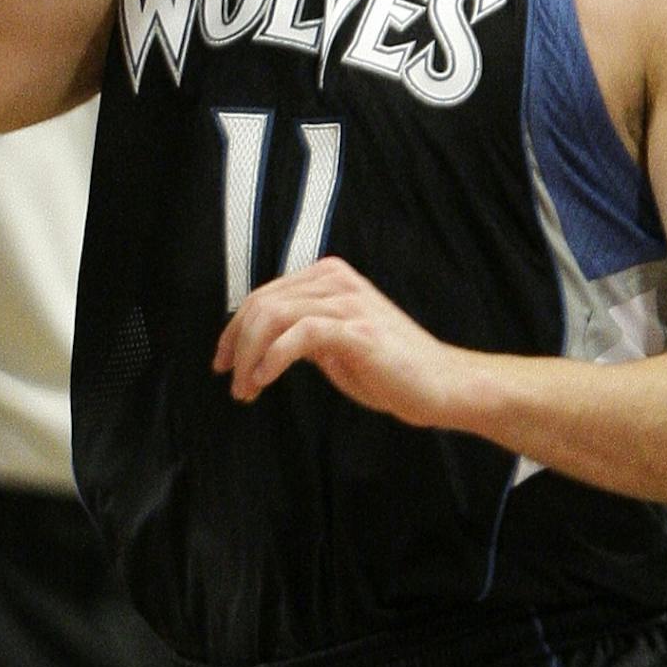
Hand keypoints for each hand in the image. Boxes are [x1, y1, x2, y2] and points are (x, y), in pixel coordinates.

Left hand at [214, 256, 463, 425]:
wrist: (443, 385)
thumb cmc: (391, 369)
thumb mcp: (333, 343)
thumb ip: (300, 331)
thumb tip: (257, 340)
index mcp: (328, 278)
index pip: (263, 296)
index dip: (234, 329)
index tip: (223, 361)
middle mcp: (335, 281)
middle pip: (261, 303)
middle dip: (236, 345)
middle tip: (231, 380)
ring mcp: (347, 302)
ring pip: (273, 316)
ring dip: (249, 357)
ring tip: (246, 388)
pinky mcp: (357, 328)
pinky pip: (299, 335)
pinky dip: (272, 359)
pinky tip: (264, 380)